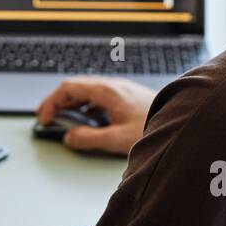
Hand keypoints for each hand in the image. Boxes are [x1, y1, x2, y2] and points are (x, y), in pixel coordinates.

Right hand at [35, 76, 156, 155]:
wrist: (181, 122)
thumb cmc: (154, 127)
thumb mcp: (117, 138)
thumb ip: (89, 138)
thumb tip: (69, 137)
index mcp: (106, 91)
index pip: (68, 88)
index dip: (51, 102)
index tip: (44, 118)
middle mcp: (111, 86)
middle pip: (75, 88)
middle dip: (57, 103)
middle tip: (45, 118)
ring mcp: (118, 90)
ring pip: (86, 93)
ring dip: (70, 106)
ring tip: (62, 121)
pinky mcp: (125, 98)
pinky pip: (97, 98)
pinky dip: (84, 108)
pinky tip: (85, 121)